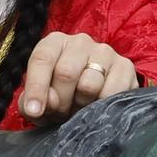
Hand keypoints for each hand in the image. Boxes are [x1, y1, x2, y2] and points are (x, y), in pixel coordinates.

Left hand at [17, 33, 138, 120]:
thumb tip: (40, 107)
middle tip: (61, 114)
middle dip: (61, 102)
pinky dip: (101, 108)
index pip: (42, 59)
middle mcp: (80, 42)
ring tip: (79, 109)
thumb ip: (31, 102)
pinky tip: (97, 107)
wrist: (94, 95)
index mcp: (54, 43)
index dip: (36, 87)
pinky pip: (112, 94)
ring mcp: (105, 52)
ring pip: (89, 85)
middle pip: (66, 73)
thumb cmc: (60, 94)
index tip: (34, 110)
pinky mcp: (125, 67)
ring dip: (81, 106)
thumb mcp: (40, 98)